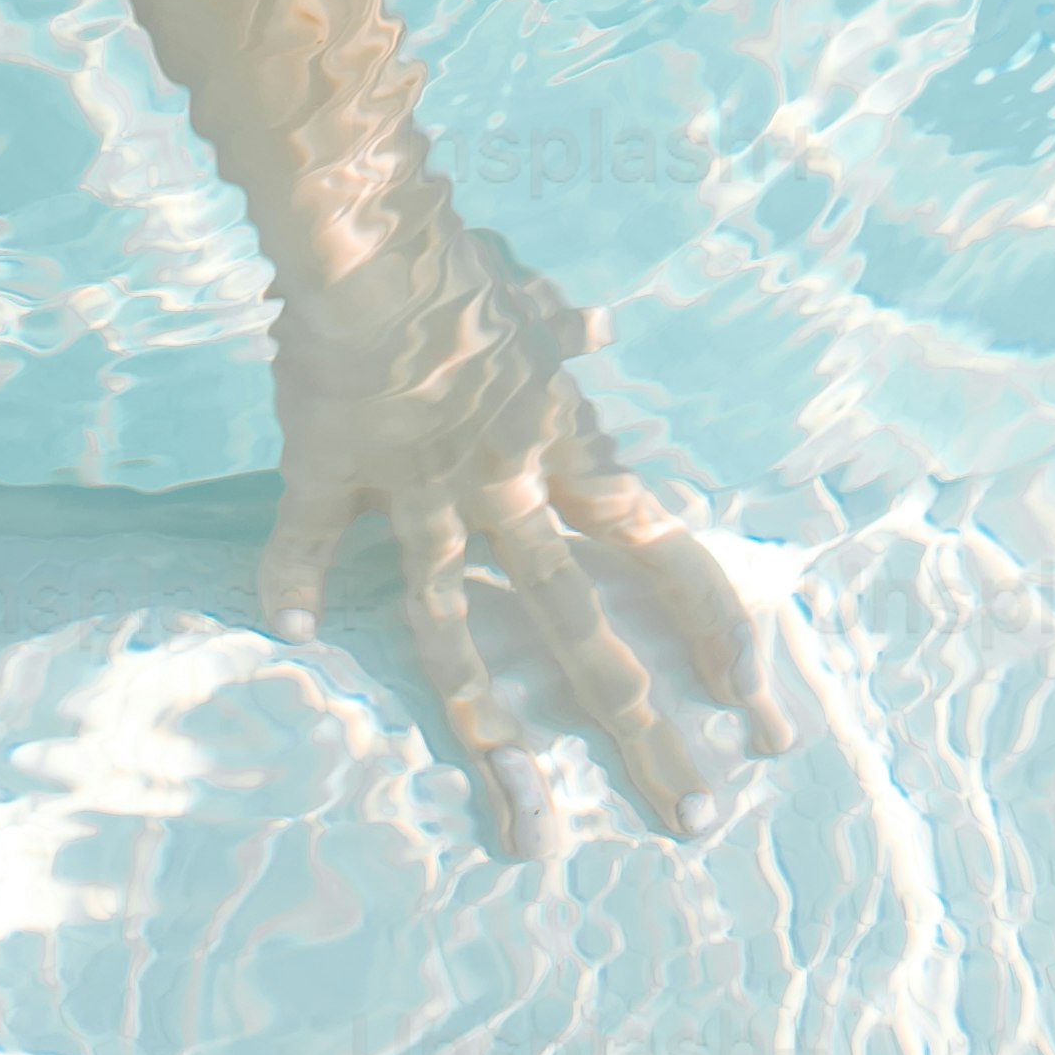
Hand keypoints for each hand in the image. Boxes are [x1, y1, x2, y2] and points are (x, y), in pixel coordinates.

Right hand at [260, 239, 784, 857]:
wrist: (373, 228)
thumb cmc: (457, 258)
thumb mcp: (525, 295)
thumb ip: (557, 328)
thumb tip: (596, 325)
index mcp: (562, 445)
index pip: (661, 548)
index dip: (716, 627)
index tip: (759, 705)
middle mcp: (506, 486)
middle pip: (583, 626)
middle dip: (644, 727)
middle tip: (698, 817)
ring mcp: (420, 490)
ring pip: (456, 628)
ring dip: (496, 734)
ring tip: (533, 827)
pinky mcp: (337, 469)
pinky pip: (312, 534)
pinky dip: (297, 578)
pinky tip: (295, 631)